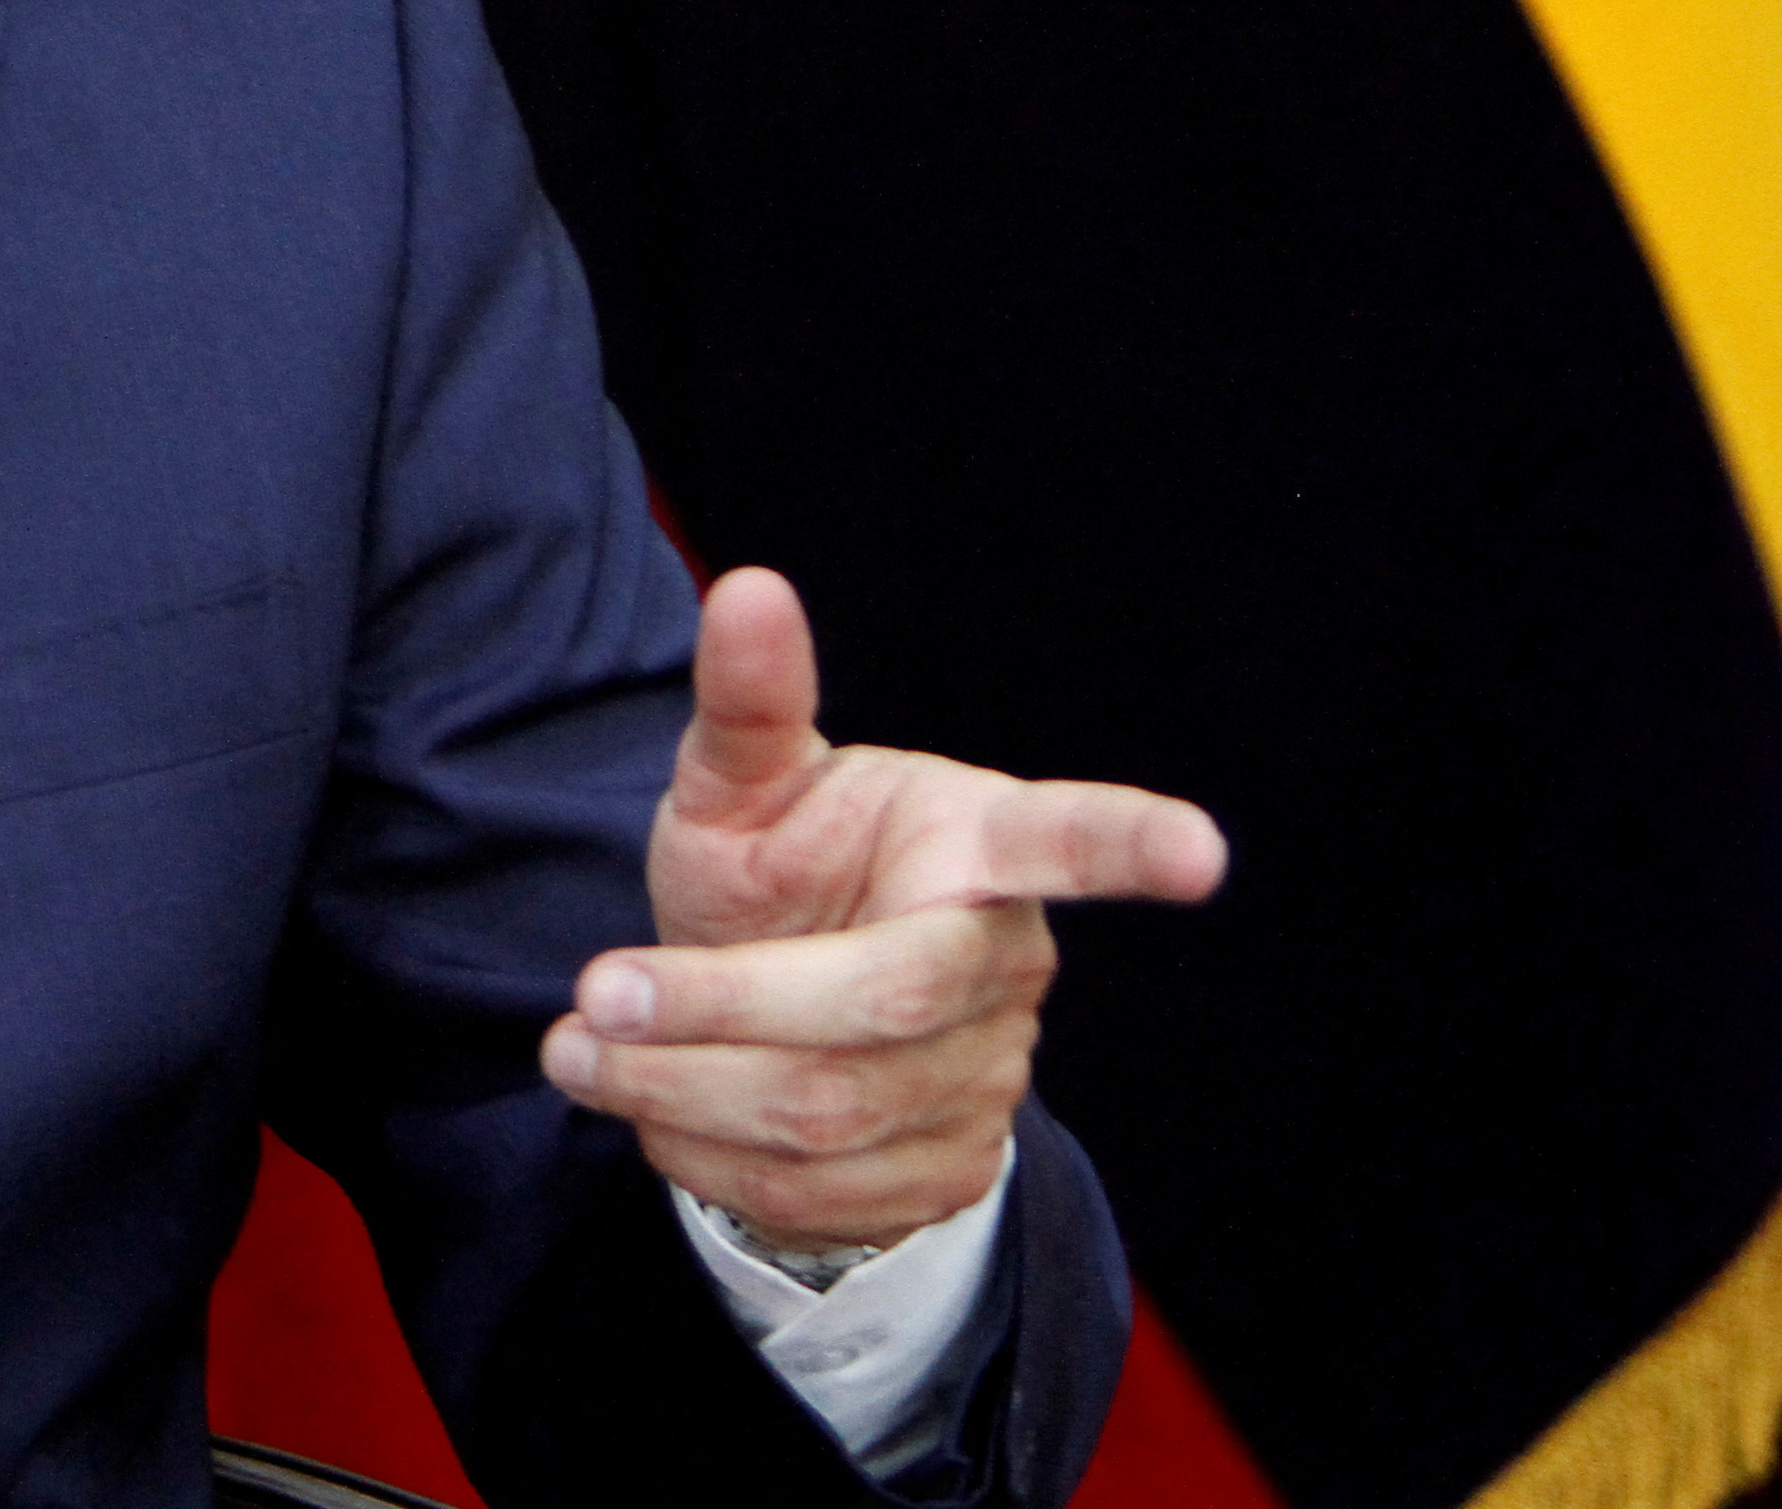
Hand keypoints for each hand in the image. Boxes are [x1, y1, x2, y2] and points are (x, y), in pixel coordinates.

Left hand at [544, 566, 1223, 1256]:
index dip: (1130, 845)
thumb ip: (746, 702)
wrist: (766, 1014)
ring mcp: (988, 1076)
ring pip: (828, 1114)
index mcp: (973, 843)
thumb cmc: (774, 872)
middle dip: (716, 1006)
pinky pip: (813, 1193)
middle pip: (879, 1004)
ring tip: (580, 1054)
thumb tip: (747, 588)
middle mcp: (1004, 961)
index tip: (1201, 851)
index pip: (1064, 838)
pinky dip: (702, 1158)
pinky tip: (651, 1113)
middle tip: (593, 997)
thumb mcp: (742, 786)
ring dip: (677, 1092)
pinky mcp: (946, 1172)